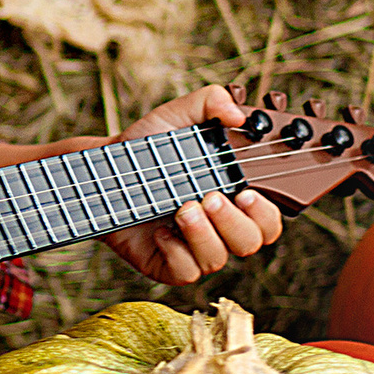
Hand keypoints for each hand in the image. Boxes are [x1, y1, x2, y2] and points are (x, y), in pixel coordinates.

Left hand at [101, 86, 285, 284]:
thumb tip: (237, 113)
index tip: (246, 191)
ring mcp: (194, 248)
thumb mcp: (178, 115)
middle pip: (250, 242)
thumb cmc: (147, 147)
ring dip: (203, 234)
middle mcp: (218, 227)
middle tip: (209, 197)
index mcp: (231, 197)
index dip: (265, 212)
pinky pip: (187, 272)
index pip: (268, 220)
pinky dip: (176, 251)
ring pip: (218, 259)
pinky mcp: (168, 265)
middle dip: (233, 222)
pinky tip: (161, 230)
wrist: (105, 169)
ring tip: (181, 208)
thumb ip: (211, 101)